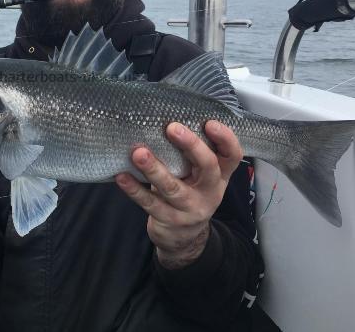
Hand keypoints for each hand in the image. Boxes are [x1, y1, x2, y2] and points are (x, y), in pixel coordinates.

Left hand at [115, 120, 242, 268]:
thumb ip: (190, 153)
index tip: (209, 123)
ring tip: (138, 153)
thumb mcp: (198, 175)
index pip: (232, 155)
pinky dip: (134, 189)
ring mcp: (190, 208)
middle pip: (207, 167)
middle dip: (191, 146)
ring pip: (173, 187)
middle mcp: (210, 191)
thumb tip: (162, 117)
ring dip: (154, 169)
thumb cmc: (188, 191)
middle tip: (171, 128)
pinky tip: (121, 176)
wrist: (183, 238)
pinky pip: (150, 203)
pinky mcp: (169, 220)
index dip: (225, 139)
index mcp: (219, 175)